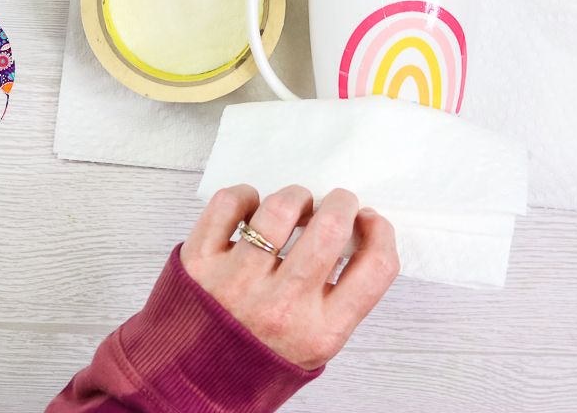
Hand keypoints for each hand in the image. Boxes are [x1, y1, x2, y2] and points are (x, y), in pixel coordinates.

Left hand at [179, 184, 399, 369]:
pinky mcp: (200, 262)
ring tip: (293, 208)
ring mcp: (237, 283)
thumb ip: (342, 296)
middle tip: (334, 204)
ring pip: (280, 208)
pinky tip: (251, 210)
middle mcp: (280, 307)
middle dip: (340, 203)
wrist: (196, 379)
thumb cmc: (261, 353)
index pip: (375, 267)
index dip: (380, 232)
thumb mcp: (317, 340)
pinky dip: (244, 196)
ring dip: (295, 197)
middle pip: (330, 228)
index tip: (369, 221)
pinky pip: (230, 203)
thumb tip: (356, 229)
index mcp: (320, 331)